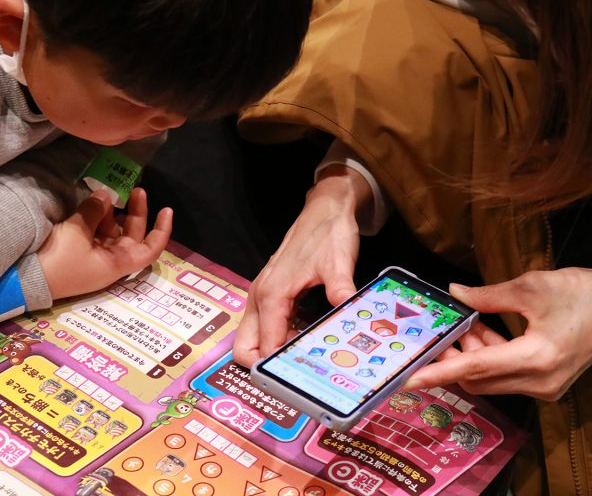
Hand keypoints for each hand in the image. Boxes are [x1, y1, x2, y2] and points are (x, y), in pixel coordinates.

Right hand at [40, 188, 171, 300]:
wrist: (22, 280)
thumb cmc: (58, 260)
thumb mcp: (77, 232)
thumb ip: (94, 210)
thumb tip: (105, 194)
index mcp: (118, 264)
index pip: (150, 249)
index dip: (161, 230)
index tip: (167, 209)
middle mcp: (110, 261)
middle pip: (131, 236)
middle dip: (135, 212)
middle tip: (134, 189)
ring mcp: (94, 257)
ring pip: (112, 231)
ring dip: (111, 213)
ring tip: (104, 194)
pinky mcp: (78, 251)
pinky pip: (95, 232)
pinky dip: (96, 217)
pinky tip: (92, 203)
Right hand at [232, 165, 371, 366]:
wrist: (325, 207)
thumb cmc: (328, 232)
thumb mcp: (338, 262)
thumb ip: (341, 289)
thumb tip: (347, 314)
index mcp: (271, 293)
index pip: (263, 346)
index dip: (276, 369)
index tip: (298, 384)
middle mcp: (260, 296)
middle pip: (244, 348)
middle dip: (263, 367)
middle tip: (297, 377)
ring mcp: (262, 294)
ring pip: (252, 338)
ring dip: (271, 354)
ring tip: (304, 364)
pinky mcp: (270, 293)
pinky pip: (265, 326)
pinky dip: (277, 339)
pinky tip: (304, 342)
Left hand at [403, 268, 591, 400]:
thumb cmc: (582, 292)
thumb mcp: (531, 287)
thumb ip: (488, 296)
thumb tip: (455, 293)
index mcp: (536, 358)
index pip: (475, 368)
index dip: (439, 372)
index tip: (409, 378)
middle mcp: (539, 382)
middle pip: (479, 379)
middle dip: (454, 358)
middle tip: (443, 330)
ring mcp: (545, 387)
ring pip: (491, 379)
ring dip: (473, 355)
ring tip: (470, 323)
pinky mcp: (548, 384)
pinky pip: (507, 377)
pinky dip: (491, 358)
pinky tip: (487, 332)